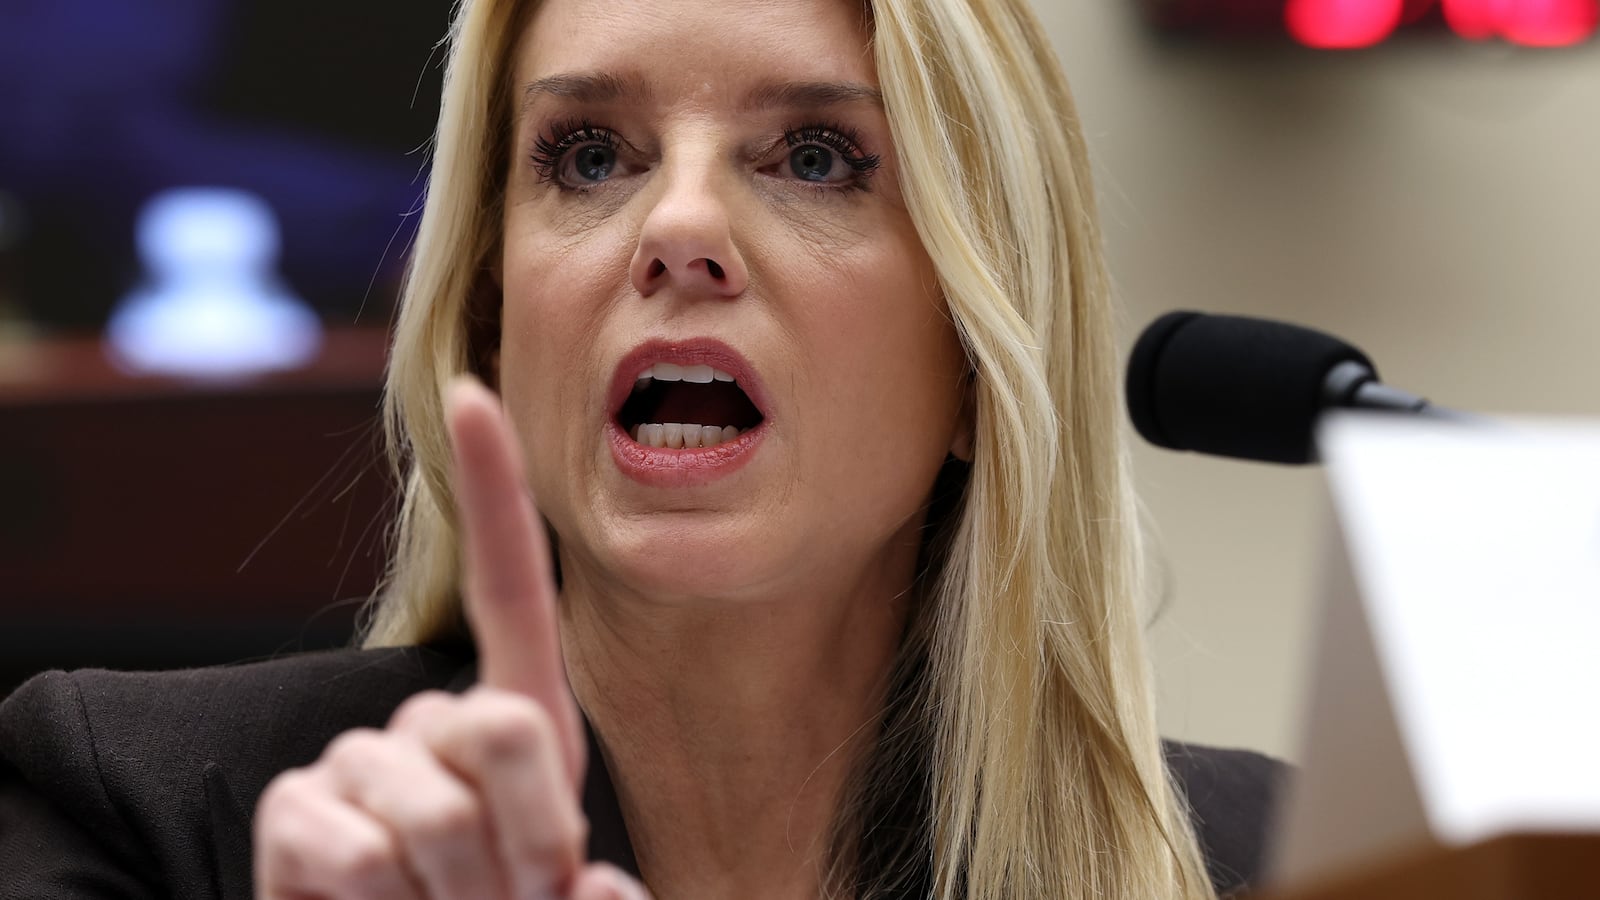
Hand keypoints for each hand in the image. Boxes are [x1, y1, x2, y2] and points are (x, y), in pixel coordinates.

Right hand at [254, 378, 650, 899]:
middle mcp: (427, 727)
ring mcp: (350, 762)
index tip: (472, 394)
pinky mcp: (289, 813)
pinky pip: (353, 855)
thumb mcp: (558, 893)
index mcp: (514, 727)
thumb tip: (596, 882)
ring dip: (459, 896)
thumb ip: (580, 876)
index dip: (492, 494)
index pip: (507, 592)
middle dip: (528, 839)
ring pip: (433, 810)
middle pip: (505, 726)